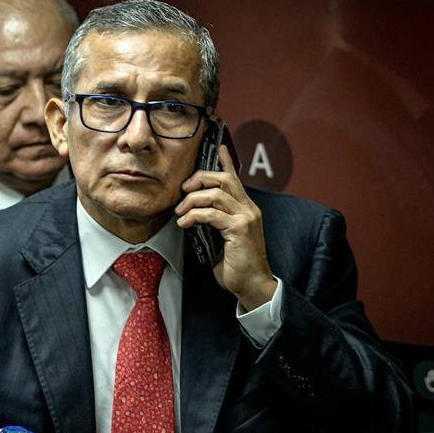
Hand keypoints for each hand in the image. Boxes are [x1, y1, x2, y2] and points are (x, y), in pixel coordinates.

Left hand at [175, 144, 277, 310]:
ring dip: (192, 200)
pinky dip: (193, 216)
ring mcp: (246, 217)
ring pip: (215, 194)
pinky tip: (184, 224)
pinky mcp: (239, 229)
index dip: (226, 162)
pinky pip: (211, 214)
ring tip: (180, 213)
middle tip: (183, 190)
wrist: (253, 286)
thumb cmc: (237, 265)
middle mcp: (249, 209)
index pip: (235, 179)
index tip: (219, 147)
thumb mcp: (224, 238)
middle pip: (223, 179)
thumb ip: (215, 222)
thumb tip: (194, 214)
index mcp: (246, 209)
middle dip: (199, 179)